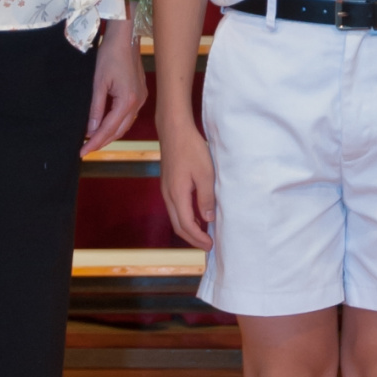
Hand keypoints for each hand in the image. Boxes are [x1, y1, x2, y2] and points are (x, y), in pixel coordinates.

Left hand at [83, 19, 145, 153]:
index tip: (82, 152)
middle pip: (119, 130)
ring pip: (125, 124)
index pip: (109, 128)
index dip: (95, 142)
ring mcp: (141, 99)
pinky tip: (106, 125)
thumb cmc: (110, 55)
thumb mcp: (98, 83)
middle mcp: (137, 103)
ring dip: (110, 133)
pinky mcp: (140, 94)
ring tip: (94, 141)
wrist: (125, 38)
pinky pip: (128, 115)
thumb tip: (90, 129)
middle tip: (86, 150)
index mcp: (127, 101)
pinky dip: (116, 123)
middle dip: (102, 141)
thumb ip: (95, 108)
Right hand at [159, 126, 216, 251]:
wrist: (174, 130)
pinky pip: (176, 207)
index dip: (198, 238)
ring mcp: (166, 190)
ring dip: (189, 228)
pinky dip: (186, 217)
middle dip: (193, 239)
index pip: (186, 225)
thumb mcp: (205, 174)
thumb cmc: (191, 149)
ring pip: (176, 217)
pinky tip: (197, 216)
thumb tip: (208, 219)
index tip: (210, 245)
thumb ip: (206, 198)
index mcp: (178, 194)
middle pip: (178, 225)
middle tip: (207, 246)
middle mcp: (168, 195)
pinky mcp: (168, 184)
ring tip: (204, 234)